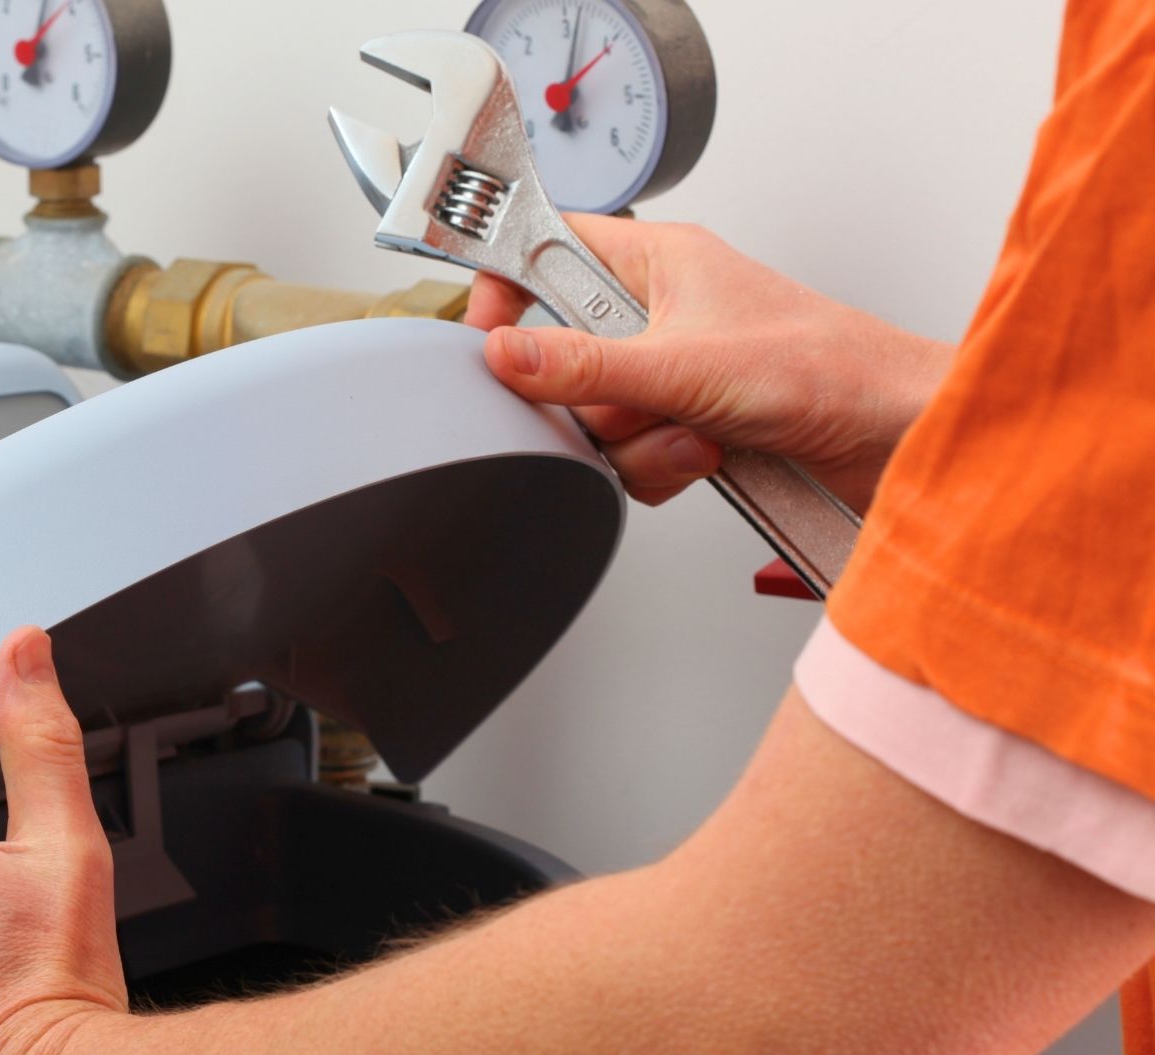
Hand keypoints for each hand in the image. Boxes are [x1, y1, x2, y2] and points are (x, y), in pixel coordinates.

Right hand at [465, 215, 952, 510]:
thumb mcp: (685, 365)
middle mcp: (662, 312)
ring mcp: (675, 373)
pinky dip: (662, 468)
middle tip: (631, 398)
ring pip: (595, 417)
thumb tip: (505, 355)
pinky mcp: (690, 426)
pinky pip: (629, 456)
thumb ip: (584, 366)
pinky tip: (707, 457)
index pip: (546, 250)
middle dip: (595, 399)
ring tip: (696, 433)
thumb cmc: (830, 368)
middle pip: (561, 356)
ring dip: (640, 441)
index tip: (491, 335)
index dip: (508, 290)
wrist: (898, 437)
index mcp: (659, 261)